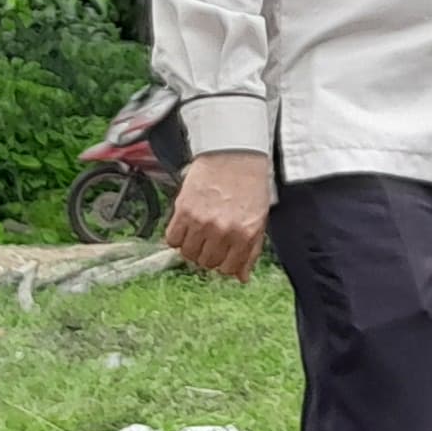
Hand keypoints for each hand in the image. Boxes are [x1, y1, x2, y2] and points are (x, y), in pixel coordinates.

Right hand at [166, 151, 271, 280]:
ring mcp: (203, 221)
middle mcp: (224, 231)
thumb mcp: (258, 218)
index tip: (222, 255)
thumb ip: (250, 250)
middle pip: (207, 263)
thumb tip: (241, 277)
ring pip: (189, 254)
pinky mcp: (184, 210)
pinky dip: (177, 237)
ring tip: (198, 233)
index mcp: (246, 234)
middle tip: (210, 240)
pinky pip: (173, 239)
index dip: (224, 264)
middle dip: (209, 255)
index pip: (229, 269)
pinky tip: (185, 226)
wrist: (234, 153)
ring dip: (192, 248)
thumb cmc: (249, 183)